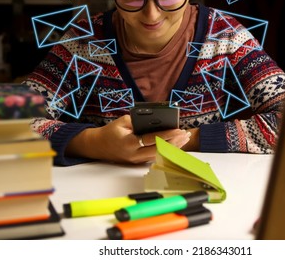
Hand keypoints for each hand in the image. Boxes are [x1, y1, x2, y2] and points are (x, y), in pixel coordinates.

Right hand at [66, 115, 190, 163]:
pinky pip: (155, 156)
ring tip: (184, 139)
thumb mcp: (122, 122)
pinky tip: (176, 145)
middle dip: (175, 142)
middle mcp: (134, 155)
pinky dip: (166, 150)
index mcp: (129, 143)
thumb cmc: (110, 131)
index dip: (167, 135)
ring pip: (159, 155)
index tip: (179, 130)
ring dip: (173, 147)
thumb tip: (157, 121)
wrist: (97, 146)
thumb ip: (139, 121)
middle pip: (159, 150)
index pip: (152, 139)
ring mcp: (136, 161)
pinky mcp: (138, 162)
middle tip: (186, 134)